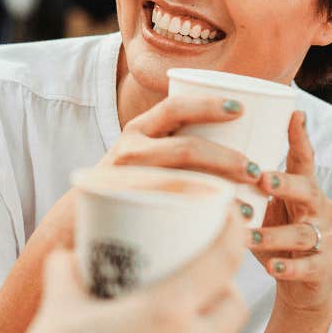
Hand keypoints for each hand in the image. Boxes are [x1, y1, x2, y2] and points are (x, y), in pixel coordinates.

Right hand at [0, 212, 247, 332]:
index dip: (234, 232)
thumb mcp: (58, 301)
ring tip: (195, 318)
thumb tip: (67, 254)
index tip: (233, 217)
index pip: (222, 261)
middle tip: (205, 277)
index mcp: (165, 311)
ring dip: (220, 329)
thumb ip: (66, 269)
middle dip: (227, 288)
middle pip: (236, 307)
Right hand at [32, 94, 257, 251]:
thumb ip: (177, 143)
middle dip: (227, 160)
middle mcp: (131, 150)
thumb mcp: (145, 153)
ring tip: (248, 206)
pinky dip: (204, 219)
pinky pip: (172, 213)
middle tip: (256, 171)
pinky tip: (226, 228)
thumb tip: (239, 139)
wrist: (76, 221)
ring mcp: (128, 181)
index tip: (240, 109)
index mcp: (139, 129)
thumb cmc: (129, 185)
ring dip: (222, 192)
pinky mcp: (128, 211)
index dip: (208, 104)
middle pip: (187, 150)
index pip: (175, 107)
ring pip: (182, 183)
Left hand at [252, 111, 331, 315]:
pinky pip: (309, 266)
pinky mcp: (323, 268)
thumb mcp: (263, 207)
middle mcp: (317, 209)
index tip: (294, 113)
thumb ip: (246, 185)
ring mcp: (323, 238)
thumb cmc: (276, 237)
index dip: (300, 137)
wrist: (304, 286)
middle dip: (285, 183)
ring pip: (304, 232)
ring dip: (274, 234)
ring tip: (249, 236)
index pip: (303, 159)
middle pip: (308, 190)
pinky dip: (290, 266)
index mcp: (302, 190)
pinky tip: (272, 267)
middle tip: (261, 180)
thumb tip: (202, 156)